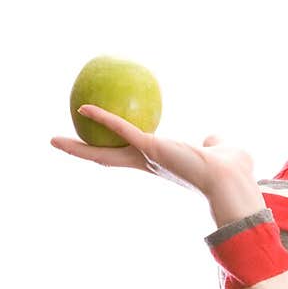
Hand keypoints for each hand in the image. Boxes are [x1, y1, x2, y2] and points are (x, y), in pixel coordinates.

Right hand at [50, 104, 255, 198]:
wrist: (232, 180)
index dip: (114, 149)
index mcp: (163, 162)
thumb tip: (211, 139)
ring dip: (79, 148)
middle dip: (84, 153)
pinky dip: (103, 118)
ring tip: (55, 141)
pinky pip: (121, 129)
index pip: (131, 156)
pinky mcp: (151, 147)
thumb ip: (212, 143)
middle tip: (62, 145)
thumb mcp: (220, 150)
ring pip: (106, 152)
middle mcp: (150, 163)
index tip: (100, 145)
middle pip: (108, 158)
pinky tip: (84, 108)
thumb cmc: (231, 170)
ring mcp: (148, 157)